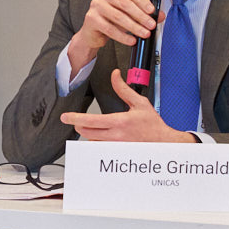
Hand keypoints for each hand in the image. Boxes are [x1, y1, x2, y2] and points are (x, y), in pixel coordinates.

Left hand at [61, 70, 196, 143]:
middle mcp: (116, 136)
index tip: (65, 117)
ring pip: (92, 141)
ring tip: (95, 128)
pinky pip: (100, 149)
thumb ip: (123, 89)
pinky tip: (103, 137)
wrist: (164, 143)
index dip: (75, 118)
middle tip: (79, 121)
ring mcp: (115, 147)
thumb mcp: (139, 102)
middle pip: (86, 132)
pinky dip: (97, 142)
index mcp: (120, 122)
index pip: (91, 121)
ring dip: (89, 134)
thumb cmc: (153, 124)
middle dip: (79, 125)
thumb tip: (115, 75)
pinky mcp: (117, 154)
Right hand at [63, 0, 160, 77]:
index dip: (142, 0)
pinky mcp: (91, 19)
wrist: (93, 32)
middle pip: (126, 4)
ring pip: (119, 17)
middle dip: (141, 16)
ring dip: (134, 27)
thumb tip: (160, 16)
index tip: (152, 10)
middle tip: (151, 25)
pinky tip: (131, 40)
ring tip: (144, 33)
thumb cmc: (111, 20)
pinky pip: (110, 29)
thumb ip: (144, 13)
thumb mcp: (129, 14)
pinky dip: (123, 36)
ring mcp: (96, 6)